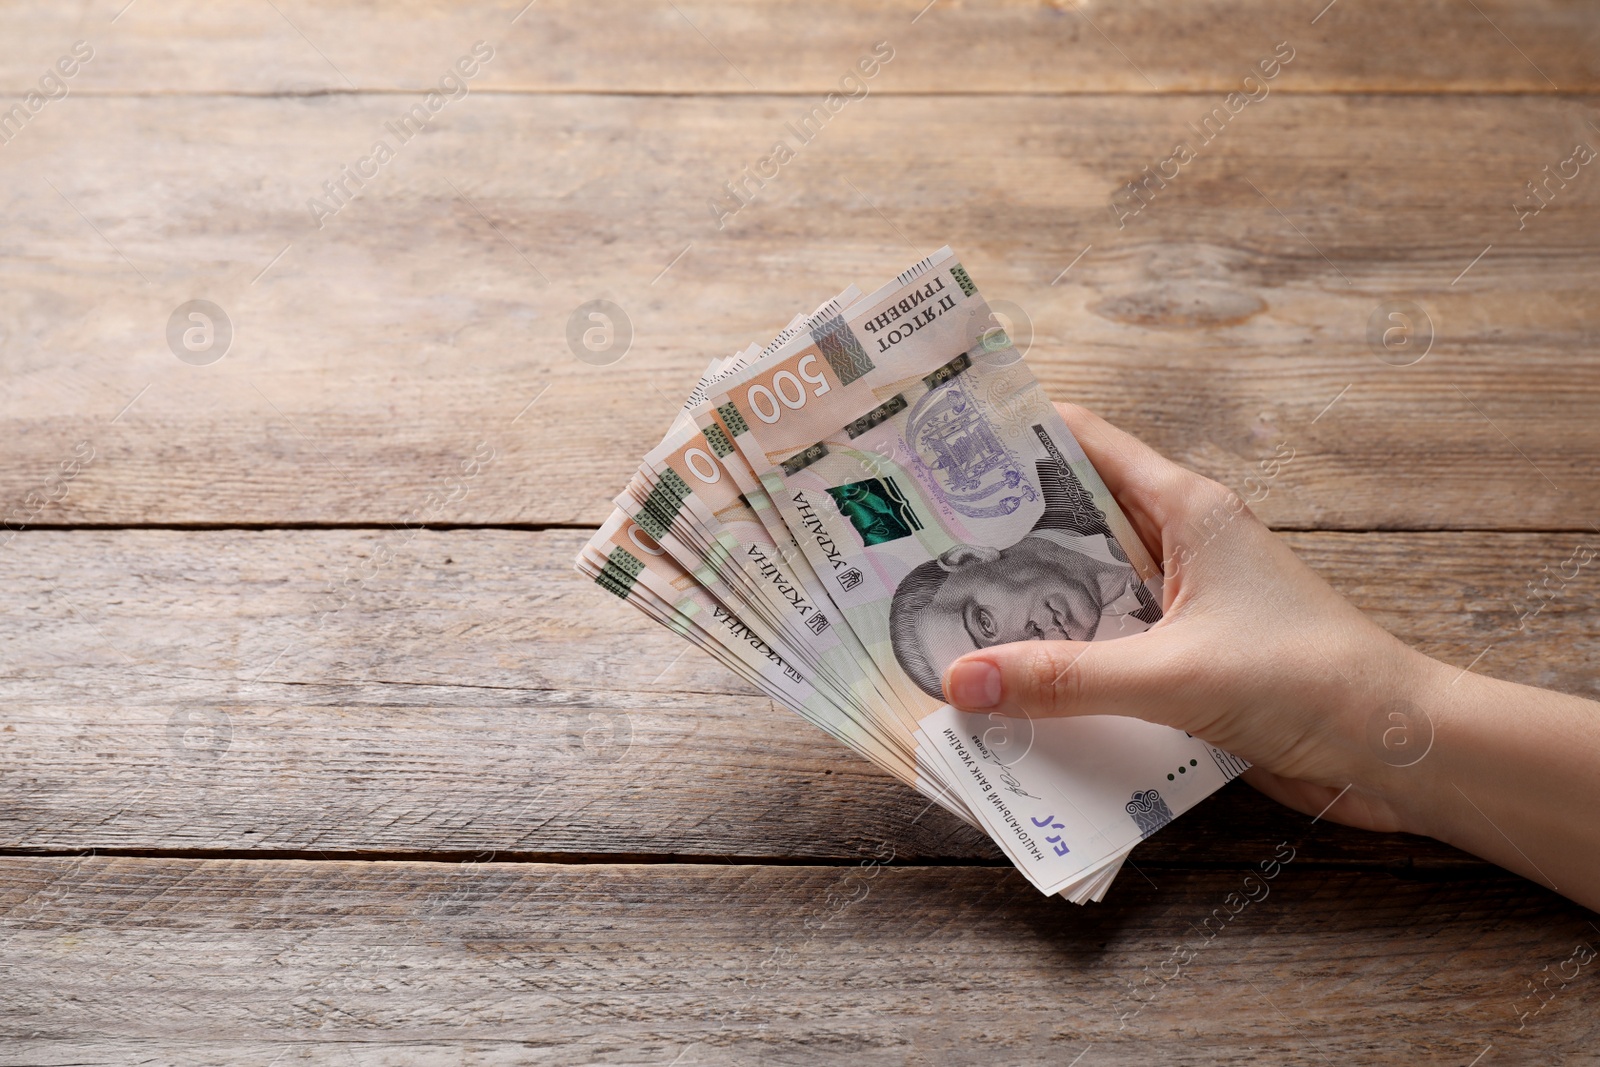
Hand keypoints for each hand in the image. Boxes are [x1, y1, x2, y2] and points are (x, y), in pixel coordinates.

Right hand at [941, 402, 1448, 836]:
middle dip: (1000, 538)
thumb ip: (1065, 678)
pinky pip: (1106, 654)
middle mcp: (1179, 547)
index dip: (1014, 439)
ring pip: (1084, 595)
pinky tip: (1009, 693)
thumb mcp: (1175, 673)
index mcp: (1185, 509)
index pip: (1084, 443)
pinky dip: (1061, 668)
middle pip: (1072, 523)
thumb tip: (962, 681)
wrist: (1401, 751)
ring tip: (940, 625)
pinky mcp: (1187, 663)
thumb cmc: (1310, 680)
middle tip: (914, 551)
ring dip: (1027, 614)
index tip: (941, 450)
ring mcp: (1183, 607)